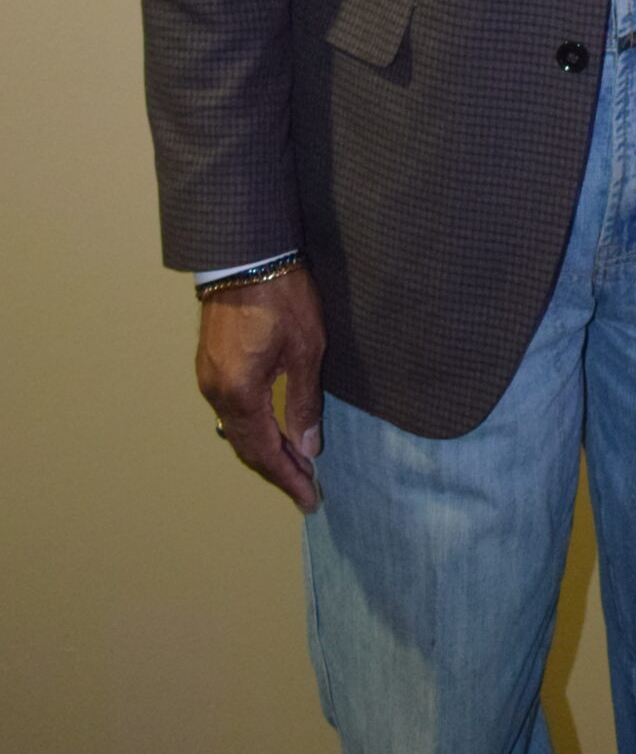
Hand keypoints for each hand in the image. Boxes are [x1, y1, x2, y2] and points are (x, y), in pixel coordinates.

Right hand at [196, 267, 325, 512]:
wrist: (246, 254)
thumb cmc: (281, 297)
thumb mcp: (305, 349)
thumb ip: (303, 402)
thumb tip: (307, 447)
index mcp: (239, 394)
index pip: (264, 452)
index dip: (288, 478)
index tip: (309, 498)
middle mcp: (216, 392)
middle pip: (245, 446)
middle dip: (276, 469)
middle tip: (305, 487)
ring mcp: (208, 378)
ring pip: (235, 429)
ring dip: (263, 449)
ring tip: (294, 463)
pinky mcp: (210, 363)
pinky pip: (230, 410)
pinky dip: (251, 427)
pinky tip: (270, 428)